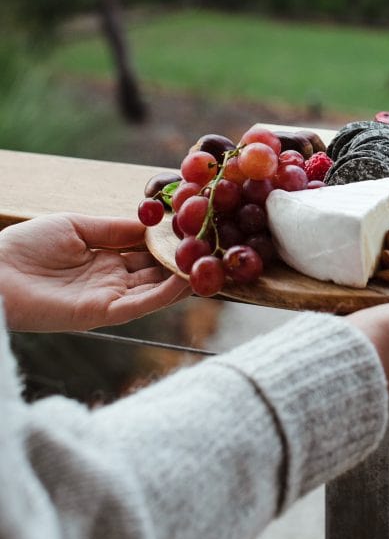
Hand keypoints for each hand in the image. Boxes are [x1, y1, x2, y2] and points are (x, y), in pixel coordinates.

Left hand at [0, 214, 189, 331]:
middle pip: (154, 272)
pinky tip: (183, 282)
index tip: (194, 232)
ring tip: (208, 266)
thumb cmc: (26, 245)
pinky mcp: (100, 314)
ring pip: (153, 290)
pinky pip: (138, 305)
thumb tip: (150, 224)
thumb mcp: (76, 225)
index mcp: (103, 257)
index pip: (144, 252)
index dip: (168, 244)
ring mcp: (106, 297)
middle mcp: (109, 279)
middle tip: (212, 251)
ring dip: (179, 280)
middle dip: (181, 263)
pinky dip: (162, 296)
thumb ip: (113, 228)